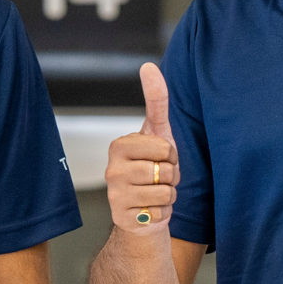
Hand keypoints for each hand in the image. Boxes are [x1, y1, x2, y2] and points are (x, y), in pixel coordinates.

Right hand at [105, 63, 178, 234]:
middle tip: (158, 179)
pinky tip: (150, 210)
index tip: (159, 158)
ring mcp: (114, 195)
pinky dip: (163, 213)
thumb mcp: (157, 133)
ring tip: (154, 194)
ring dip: (168, 196)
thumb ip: (156, 100)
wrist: (142, 210)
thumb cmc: (151, 167)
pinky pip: (161, 212)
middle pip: (165, 171)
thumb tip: (148, 65)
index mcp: (118, 146)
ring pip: (165, 192)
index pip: (165, 148)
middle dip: (171, 177)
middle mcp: (111, 170)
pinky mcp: (122, 218)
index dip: (171, 156)